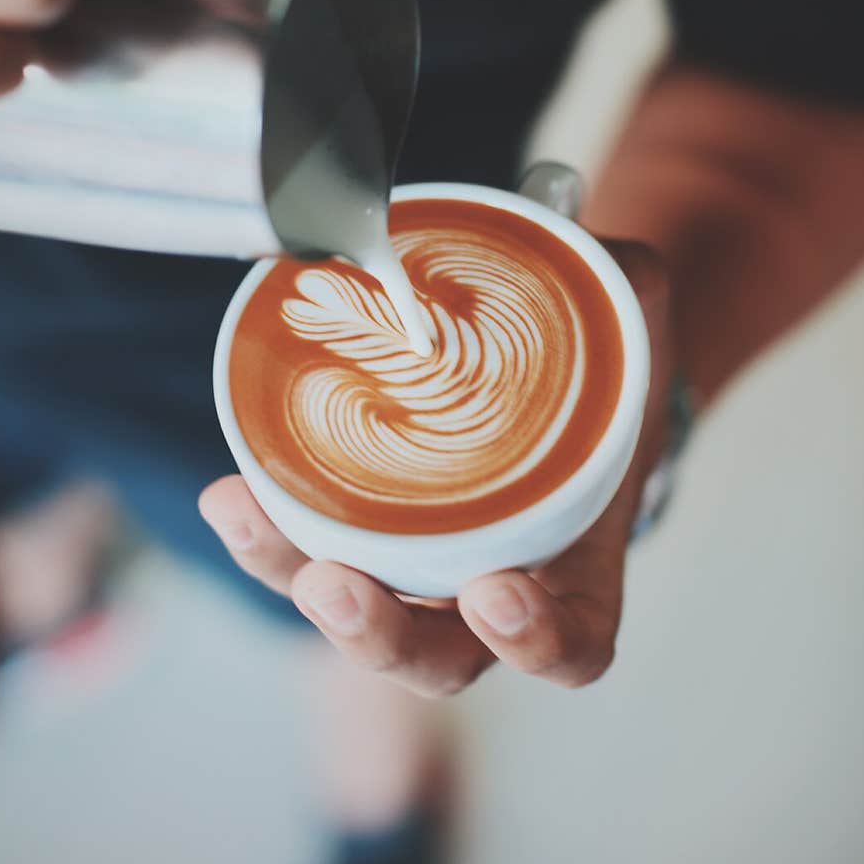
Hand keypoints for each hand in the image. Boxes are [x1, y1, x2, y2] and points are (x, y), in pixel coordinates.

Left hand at [200, 241, 671, 696]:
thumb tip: (557, 208)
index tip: (499, 594)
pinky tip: (232, 486)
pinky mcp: (365, 527)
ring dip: (293, 576)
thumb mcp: (631, 310)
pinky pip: (312, 549)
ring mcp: (425, 564)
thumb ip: (616, 275)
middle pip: (438, 655)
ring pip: (356, 610)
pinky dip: (270, 528)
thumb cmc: (607, 359)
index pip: (574, 642)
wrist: (568, 370)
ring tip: (242, 513)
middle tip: (338, 584)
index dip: (539, 642)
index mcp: (578, 559)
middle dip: (381, 635)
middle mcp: (498, 584)